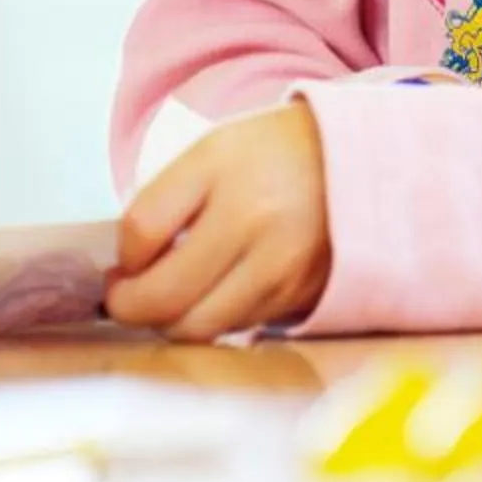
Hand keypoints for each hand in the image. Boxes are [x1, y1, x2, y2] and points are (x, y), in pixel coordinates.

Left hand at [106, 100, 330, 342]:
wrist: (359, 161)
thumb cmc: (274, 155)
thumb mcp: (211, 152)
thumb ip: (163, 202)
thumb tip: (128, 267)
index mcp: (220, 168)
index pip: (141, 230)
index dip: (121, 256)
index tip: (123, 260)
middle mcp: (252, 221)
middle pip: (164, 297)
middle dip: (129, 305)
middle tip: (124, 296)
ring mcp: (280, 267)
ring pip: (198, 327)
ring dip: (170, 320)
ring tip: (168, 297)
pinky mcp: (300, 297)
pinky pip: (236, 328)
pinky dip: (214, 320)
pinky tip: (213, 296)